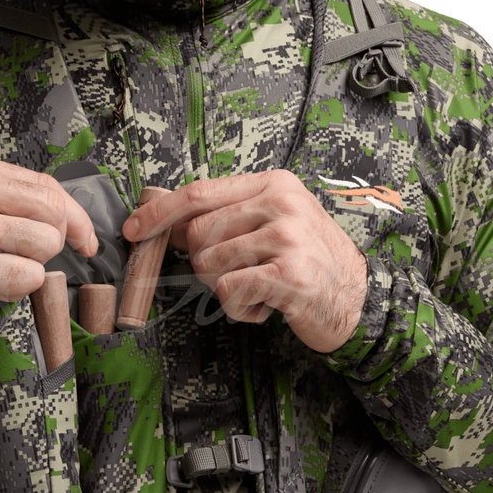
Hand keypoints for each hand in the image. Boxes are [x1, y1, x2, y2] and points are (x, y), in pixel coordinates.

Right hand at [0, 149, 97, 328]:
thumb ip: (0, 193)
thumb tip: (62, 212)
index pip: (45, 184)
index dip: (75, 214)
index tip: (85, 236)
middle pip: (53, 212)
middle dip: (54, 240)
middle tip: (31, 254)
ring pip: (45, 245)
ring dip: (33, 264)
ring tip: (2, 267)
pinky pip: (28, 277)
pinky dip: (19, 287)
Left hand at [122, 171, 366, 351]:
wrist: (359, 300)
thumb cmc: (308, 263)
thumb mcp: (269, 227)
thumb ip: (223, 219)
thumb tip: (162, 221)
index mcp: (272, 184)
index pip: (198, 192)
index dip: (159, 212)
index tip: (132, 228)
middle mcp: (281, 203)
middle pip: (197, 234)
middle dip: (207, 265)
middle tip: (242, 274)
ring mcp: (287, 236)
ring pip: (208, 265)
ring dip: (226, 290)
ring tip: (260, 288)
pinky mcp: (289, 274)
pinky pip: (229, 292)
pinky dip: (241, 309)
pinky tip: (268, 306)